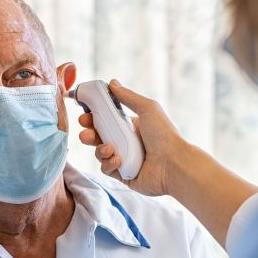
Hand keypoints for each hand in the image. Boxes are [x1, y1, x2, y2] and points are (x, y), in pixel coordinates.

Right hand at [77, 79, 186, 196]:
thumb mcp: (147, 109)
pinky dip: (109, 164)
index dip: (93, 118)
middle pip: (98, 137)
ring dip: (100, 150)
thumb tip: (112, 83)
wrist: (173, 164)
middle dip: (88, 134)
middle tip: (85, 133)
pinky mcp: (123, 175)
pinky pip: (106, 169)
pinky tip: (118, 160)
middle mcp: (126, 143)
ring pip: (100, 153)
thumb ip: (127, 96)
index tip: (84, 116)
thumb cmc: (164, 135)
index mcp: (130, 126)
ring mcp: (124, 159)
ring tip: (109, 149)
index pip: (105, 121)